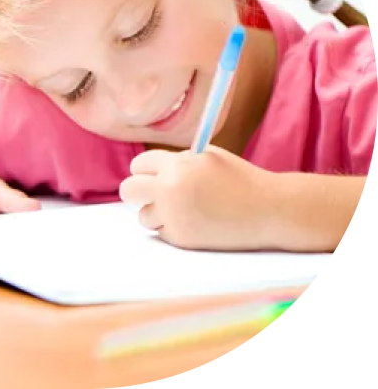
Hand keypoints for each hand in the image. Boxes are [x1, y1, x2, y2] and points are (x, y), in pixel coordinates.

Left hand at [119, 146, 274, 250]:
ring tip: (184, 209)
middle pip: (128, 190)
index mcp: (177, 165)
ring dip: (157, 212)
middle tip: (150, 193)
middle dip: (136, 190)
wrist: (267, 209)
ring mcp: (174, 216)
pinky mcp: (181, 239)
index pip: (138, 165)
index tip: (153, 174)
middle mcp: (170, 190)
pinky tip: (195, 222)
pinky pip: (162, 232)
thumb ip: (177, 160)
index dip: (146, 169)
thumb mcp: (207, 156)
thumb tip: (148, 169)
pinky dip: (173, 228)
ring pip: (144, 216)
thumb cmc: (238, 178)